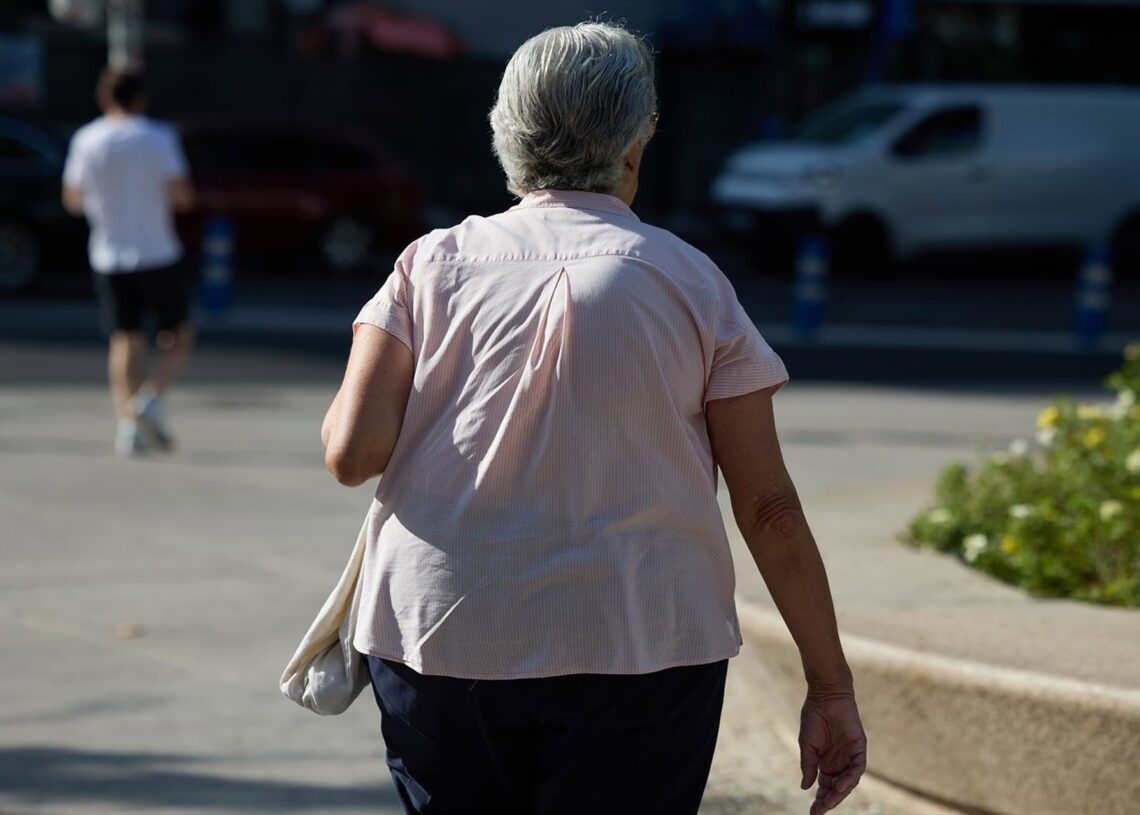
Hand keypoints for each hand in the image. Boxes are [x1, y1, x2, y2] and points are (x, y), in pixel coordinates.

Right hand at [798, 692, 866, 814]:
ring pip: (848, 781)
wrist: (825, 695)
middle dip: (829, 800)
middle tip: (818, 811)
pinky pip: (857, 768)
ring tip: (829, 801)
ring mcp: (850, 756)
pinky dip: (850, 778)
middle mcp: (839, 762)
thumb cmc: (814, 717)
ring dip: (839, 793)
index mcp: (826, 763)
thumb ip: (808, 766)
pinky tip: (840, 785)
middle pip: (837, 787)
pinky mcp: (859, 748)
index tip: (812, 812)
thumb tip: (805, 787)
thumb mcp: (807, 745)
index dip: (820, 799)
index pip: (825, 786)